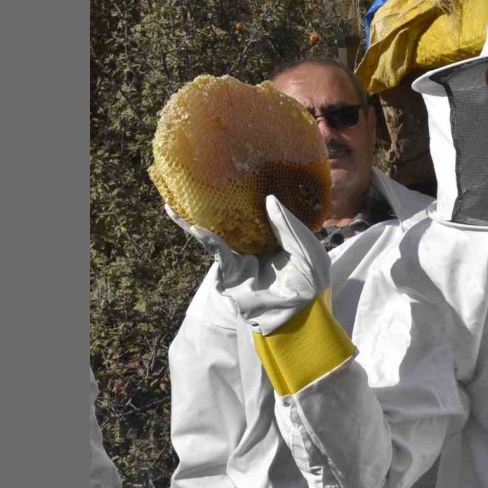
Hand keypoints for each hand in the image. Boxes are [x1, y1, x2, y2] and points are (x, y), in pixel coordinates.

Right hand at [166, 196, 330, 333]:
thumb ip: (290, 226)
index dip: (252, 194)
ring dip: (196, 219)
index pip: (262, 210)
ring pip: (217, 233)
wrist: (298, 315)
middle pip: (233, 220)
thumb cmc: (310, 282)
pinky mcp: (230, 272)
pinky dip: (205, 238)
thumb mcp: (308, 250)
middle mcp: (256, 243)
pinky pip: (216, 252)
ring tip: (177, 202)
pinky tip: (193, 225)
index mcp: (278, 235)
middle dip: (216, 204)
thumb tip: (269, 200)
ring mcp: (241, 257)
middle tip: (199, 181)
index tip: (241, 173)